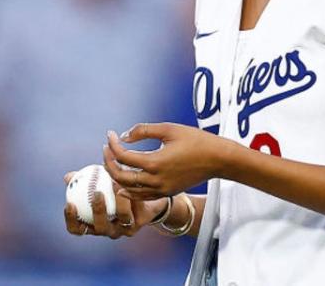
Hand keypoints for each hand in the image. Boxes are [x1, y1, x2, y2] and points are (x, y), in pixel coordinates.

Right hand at [62, 171, 167, 239]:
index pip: (77, 229)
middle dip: (98, 211)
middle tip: (97, 193)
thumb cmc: (109, 190)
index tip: (70, 204)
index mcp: (91, 224)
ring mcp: (123, 229)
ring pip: (122, 218)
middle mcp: (106, 230)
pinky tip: (129, 184)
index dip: (72, 220)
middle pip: (100, 227)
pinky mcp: (139, 224)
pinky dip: (132, 196)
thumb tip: (68, 177)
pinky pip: (135, 210)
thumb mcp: (95, 183)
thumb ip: (82, 181)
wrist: (138, 196)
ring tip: (116, 184)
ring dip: (119, 201)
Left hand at [104, 123, 227, 200]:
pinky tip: (122, 183)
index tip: (110, 135)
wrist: (218, 159)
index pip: (123, 157)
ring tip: (111, 162)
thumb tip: (123, 136)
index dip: (113, 145)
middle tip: (106, 149)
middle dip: (109, 163)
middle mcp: (156, 180)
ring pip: (129, 189)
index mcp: (155, 163)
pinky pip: (142, 195)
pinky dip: (129, 190)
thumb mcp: (169, 129)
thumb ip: (143, 130)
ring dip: (116, 177)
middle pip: (121, 177)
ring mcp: (162, 189)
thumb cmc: (195, 140)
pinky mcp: (167, 192)